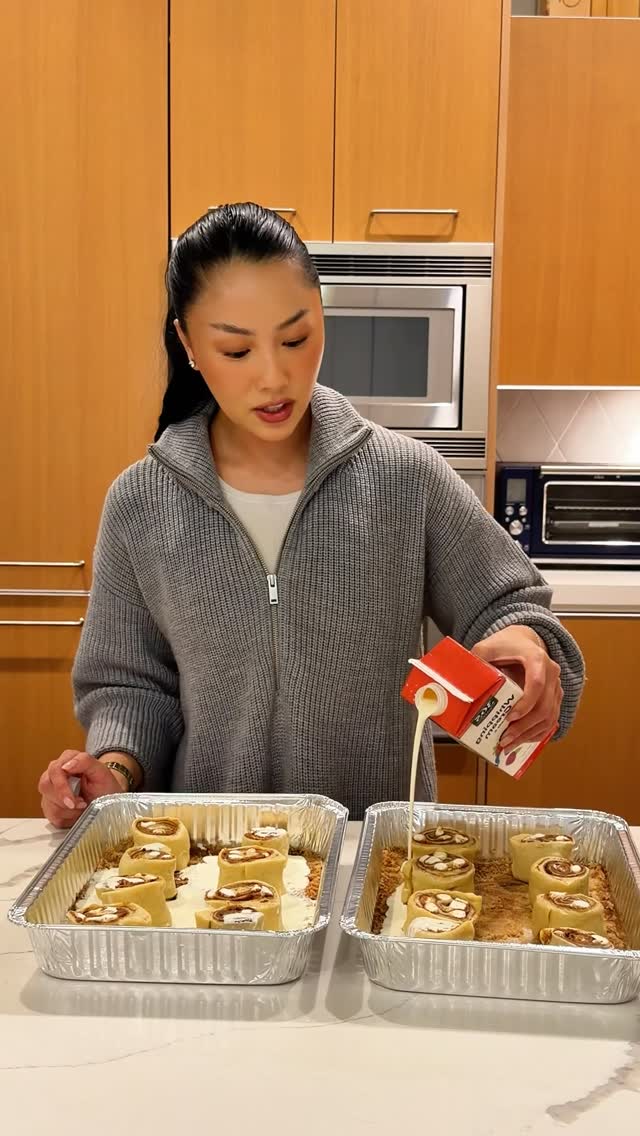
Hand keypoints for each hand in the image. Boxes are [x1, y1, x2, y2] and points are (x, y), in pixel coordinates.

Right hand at [38, 750, 125, 828]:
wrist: (108, 800)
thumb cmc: (104, 785)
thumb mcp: (101, 772)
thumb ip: (85, 761)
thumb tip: (66, 765)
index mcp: (67, 759)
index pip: (55, 770)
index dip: (61, 787)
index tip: (72, 802)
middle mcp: (54, 772)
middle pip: (46, 786)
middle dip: (64, 801)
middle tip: (81, 805)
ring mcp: (50, 789)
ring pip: (48, 803)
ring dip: (67, 811)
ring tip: (82, 807)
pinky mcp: (49, 804)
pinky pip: (51, 815)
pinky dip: (66, 818)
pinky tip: (76, 813)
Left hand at [471, 626, 562, 751]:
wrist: (524, 641)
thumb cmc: (505, 645)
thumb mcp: (487, 647)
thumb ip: (476, 660)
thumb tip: (463, 683)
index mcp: (536, 658)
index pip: (537, 683)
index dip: (526, 703)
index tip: (509, 717)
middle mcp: (551, 672)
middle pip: (544, 706)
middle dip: (524, 727)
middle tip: (505, 739)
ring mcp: (556, 686)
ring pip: (550, 716)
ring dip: (530, 734)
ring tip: (510, 745)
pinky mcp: (555, 697)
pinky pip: (551, 719)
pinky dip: (537, 733)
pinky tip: (522, 740)